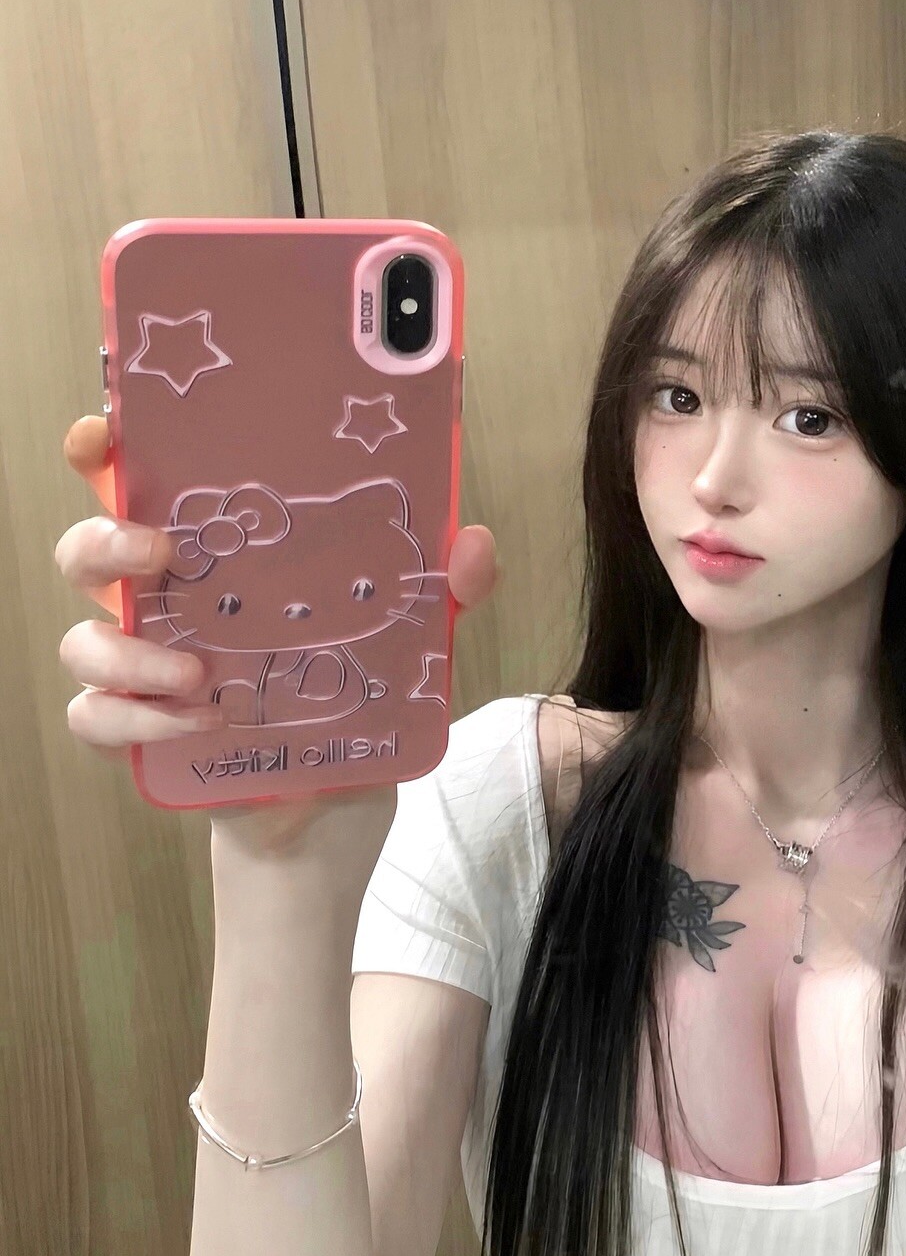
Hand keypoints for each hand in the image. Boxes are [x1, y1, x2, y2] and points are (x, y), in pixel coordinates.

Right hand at [54, 412, 499, 871]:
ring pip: (84, 642)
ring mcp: (149, 672)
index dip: (105, 458)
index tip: (103, 440)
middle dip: (104, 541)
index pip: (140, 493)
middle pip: (87, 554)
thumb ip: (444, 591)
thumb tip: (472, 542)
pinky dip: (134, 719)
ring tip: (199, 678)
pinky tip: (196, 724)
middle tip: (162, 556)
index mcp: (220, 566)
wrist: (336, 815)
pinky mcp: (145, 737)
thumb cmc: (356, 705)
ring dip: (128, 654)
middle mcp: (170, 609)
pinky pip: (95, 718)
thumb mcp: (411, 644)